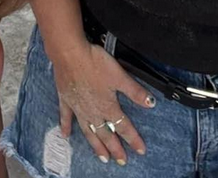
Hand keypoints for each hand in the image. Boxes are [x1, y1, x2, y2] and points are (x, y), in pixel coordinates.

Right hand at [52, 40, 155, 164]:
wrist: (70, 55)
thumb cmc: (95, 63)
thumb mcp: (119, 76)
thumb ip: (135, 91)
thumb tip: (151, 103)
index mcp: (108, 106)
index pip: (124, 127)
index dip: (133, 139)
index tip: (140, 151)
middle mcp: (93, 112)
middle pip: (106, 134)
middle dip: (115, 148)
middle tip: (121, 161)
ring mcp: (78, 108)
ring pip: (89, 131)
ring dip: (96, 145)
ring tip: (102, 157)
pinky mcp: (66, 100)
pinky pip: (66, 117)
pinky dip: (66, 126)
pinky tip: (66, 135)